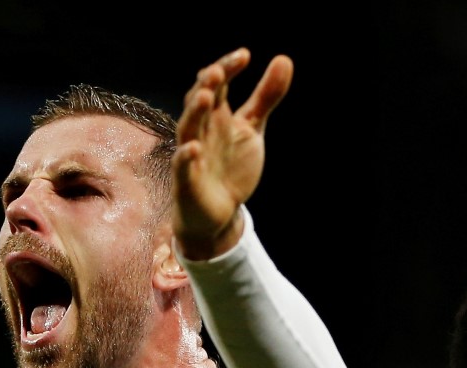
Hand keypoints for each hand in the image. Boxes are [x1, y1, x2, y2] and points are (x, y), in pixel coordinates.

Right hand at [172, 47, 292, 260]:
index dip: (227, 68)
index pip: (217, 84)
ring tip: (206, 96)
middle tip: (218, 70)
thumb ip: (265, 96)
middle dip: (207, 85)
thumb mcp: (252, 128)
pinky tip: (194, 147)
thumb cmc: (231, 167)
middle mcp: (201, 130)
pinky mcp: (187, 180)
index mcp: (216, 115)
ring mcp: (192, 154)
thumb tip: (284, 59)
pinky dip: (186, 156)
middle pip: (199, 101)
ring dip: (194, 112)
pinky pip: (182, 166)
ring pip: (188, 128)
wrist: (220, 213)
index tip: (245, 56)